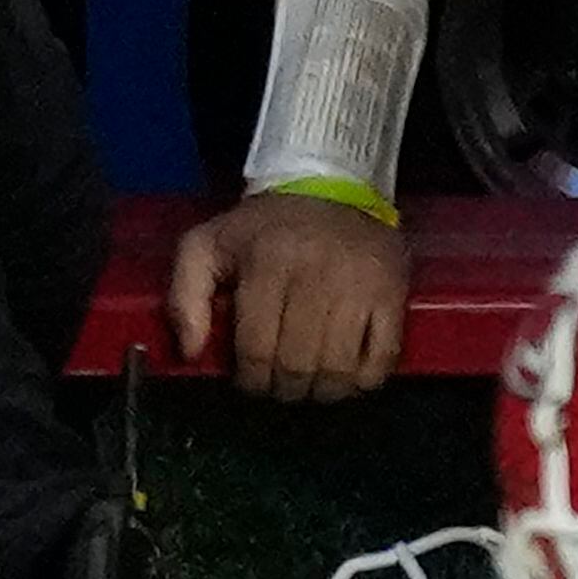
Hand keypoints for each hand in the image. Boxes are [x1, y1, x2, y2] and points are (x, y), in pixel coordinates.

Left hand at [168, 191, 409, 402]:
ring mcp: (360, 287)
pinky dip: (363, 381)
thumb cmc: (263, 228)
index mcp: (266, 262)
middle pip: (297, 365)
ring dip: (320, 391)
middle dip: (283, 388)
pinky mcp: (393, 294)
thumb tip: (191, 351)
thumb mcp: (207, 245)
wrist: (330, 187)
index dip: (250, 379)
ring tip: (309, 385)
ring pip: (338, 369)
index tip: (249, 380)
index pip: (256, 347)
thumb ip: (184, 296)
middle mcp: (316, 275)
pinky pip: (382, 360)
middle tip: (279, 386)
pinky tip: (346, 376)